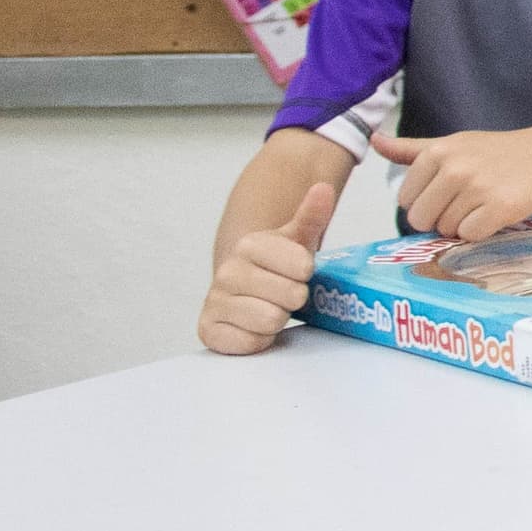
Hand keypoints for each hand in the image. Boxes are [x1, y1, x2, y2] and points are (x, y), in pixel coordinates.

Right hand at [197, 181, 336, 355]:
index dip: (307, 273)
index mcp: (249, 246)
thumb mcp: (297, 239)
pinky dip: (260, 339)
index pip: (302, 267)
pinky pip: (251, 342)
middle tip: (284, 293)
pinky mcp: (208, 330)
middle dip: (294, 298)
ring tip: (269, 307)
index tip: (298, 271)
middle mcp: (227, 272)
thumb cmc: (277, 266)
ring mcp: (215, 301)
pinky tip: (254, 326)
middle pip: (290, 296)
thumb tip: (324, 188)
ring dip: (278, 319)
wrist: (244, 291)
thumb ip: (312, 215)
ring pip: (271, 320)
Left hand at [373, 124, 531, 241]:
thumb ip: (410, 149)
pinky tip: (496, 213)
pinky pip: (470, 236)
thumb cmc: (496, 152)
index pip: (406, 200)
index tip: (451, 191)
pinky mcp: (499, 208)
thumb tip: (372, 140)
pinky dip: (482, 231)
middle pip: (422, 219)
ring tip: (484, 204)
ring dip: (463, 225)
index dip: (427, 202)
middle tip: (467, 202)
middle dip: (441, 218)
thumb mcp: (452, 144)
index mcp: (437, 153)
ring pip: (446, 230)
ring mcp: (477, 188)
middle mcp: (454, 169)